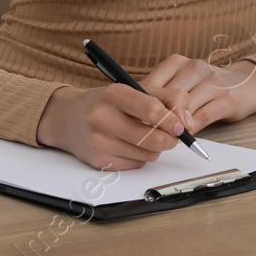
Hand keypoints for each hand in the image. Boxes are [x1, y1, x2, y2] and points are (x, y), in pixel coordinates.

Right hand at [35, 84, 184, 170]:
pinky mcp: (98, 161)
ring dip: (155, 149)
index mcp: (114, 94)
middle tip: (173, 135)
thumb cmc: (106, 103)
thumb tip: (187, 122)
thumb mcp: (133, 90)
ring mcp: (98, 142)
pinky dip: (141, 158)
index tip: (182, 126)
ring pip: (148, 155)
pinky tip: (130, 145)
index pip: (151, 110)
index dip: (173, 121)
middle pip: (153, 139)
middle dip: (170, 140)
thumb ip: (166, 98)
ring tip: (146, 136)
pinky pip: (136, 165)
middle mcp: (102, 117)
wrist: (67, 118)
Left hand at [141, 55, 255, 131]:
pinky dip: (191, 130)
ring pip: (183, 107)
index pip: (150, 84)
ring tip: (166, 137)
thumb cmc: (207, 87)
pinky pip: (202, 117)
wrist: (247, 83)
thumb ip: (162, 94)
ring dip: (173, 126)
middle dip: (156, 118)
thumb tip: (136, 115)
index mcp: (177, 62)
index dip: (141, 106)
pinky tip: (185, 136)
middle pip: (166, 96)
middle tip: (148, 134)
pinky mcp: (227, 98)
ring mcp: (212, 81)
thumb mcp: (182, 84)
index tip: (134, 122)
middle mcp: (194, 67)